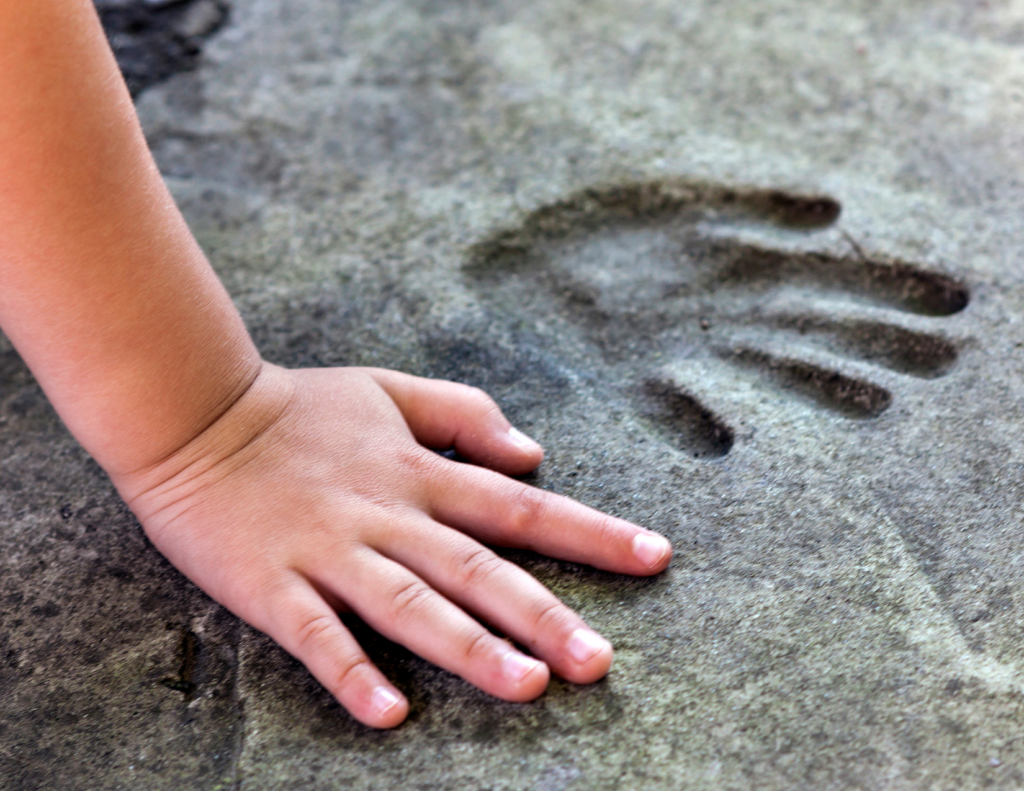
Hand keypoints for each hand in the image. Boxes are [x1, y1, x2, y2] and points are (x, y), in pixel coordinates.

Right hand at [114, 363, 671, 727]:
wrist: (195, 414)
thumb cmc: (300, 408)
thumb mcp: (391, 389)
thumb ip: (466, 414)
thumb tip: (533, 455)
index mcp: (420, 473)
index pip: (522, 506)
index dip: (591, 532)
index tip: (654, 557)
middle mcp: (388, 514)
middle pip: (478, 568)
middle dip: (544, 614)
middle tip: (600, 663)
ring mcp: (330, 550)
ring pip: (410, 604)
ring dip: (468, 647)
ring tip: (526, 686)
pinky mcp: (272, 583)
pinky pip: (317, 634)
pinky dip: (351, 671)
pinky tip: (390, 713)